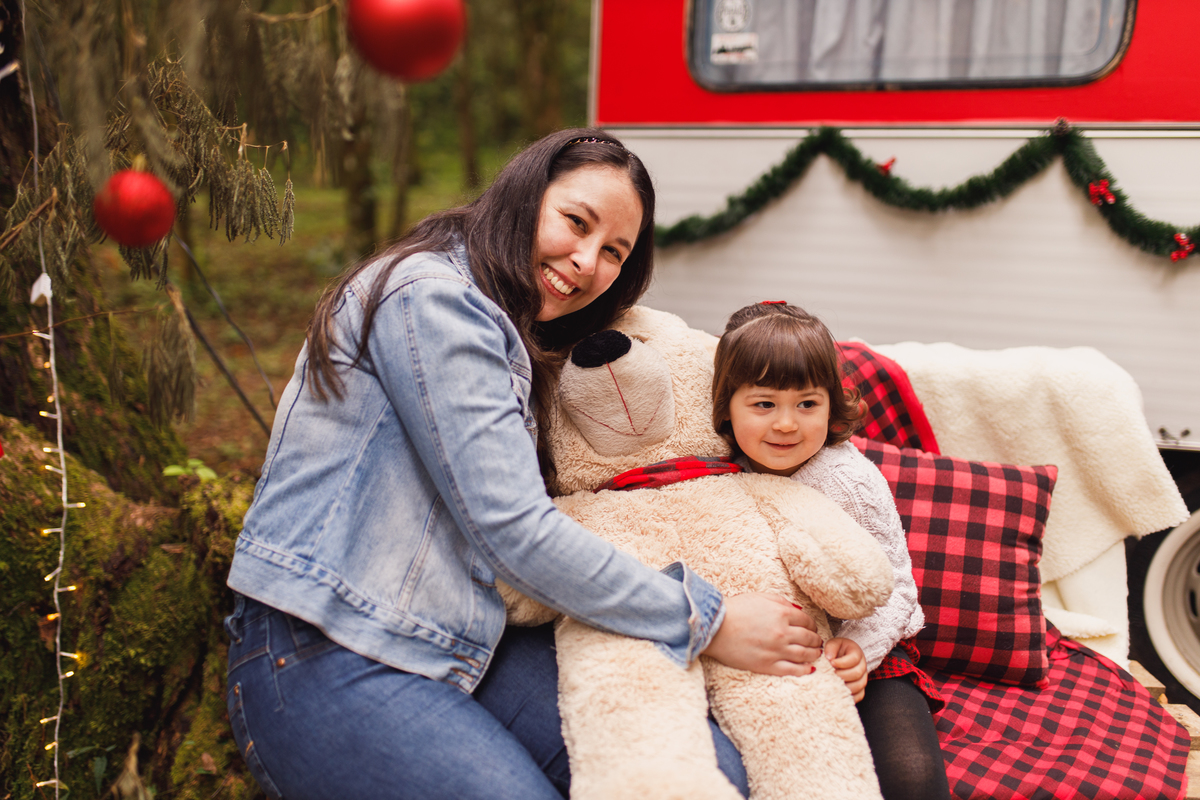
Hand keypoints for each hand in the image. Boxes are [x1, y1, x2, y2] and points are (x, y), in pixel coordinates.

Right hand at [702, 593, 821, 676]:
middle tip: (817, 642)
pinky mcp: (767, 665)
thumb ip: (781, 602)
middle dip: (815, 640)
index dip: (811, 625)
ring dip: (813, 654)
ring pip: (804, 654)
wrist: (715, 627)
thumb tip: (798, 610)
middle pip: (809, 638)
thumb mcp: (760, 597)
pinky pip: (792, 670)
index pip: (806, 621)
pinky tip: (810, 669)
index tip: (811, 628)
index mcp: (781, 614)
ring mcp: (776, 651)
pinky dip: (804, 670)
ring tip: (816, 654)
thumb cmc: (735, 610)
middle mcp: (783, 633)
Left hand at [824, 637, 867, 701]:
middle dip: (842, 675)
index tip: (831, 663)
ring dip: (845, 686)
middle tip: (831, 675)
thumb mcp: (833, 644)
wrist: (841, 656)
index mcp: (857, 653)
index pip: (853, 659)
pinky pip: (859, 695)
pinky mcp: (860, 688)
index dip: (842, 662)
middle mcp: (862, 666)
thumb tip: (829, 658)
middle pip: (857, 673)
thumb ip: (831, 648)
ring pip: (859, 685)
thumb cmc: (836, 650)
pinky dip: (850, 696)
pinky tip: (839, 694)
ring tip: (833, 684)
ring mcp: (862, 678)